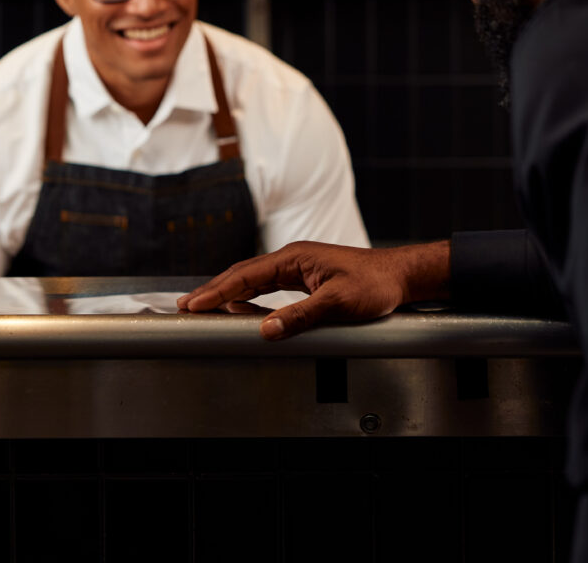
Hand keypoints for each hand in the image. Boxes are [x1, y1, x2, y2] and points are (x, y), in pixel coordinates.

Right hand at [176, 240, 449, 340]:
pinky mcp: (305, 279)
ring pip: (253, 280)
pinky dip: (249, 297)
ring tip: (204, 307)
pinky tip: (241, 309)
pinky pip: (268, 287)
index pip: (245, 275)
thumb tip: (266, 329)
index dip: (217, 291)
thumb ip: (301, 315)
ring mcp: (297, 268)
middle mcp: (291, 259)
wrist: (401, 277)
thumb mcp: (339, 303)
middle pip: (242, 274)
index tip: (193, 304)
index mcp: (294, 257)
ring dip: (228, 293)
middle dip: (214, 290)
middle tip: (186, 307)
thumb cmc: (375, 285)